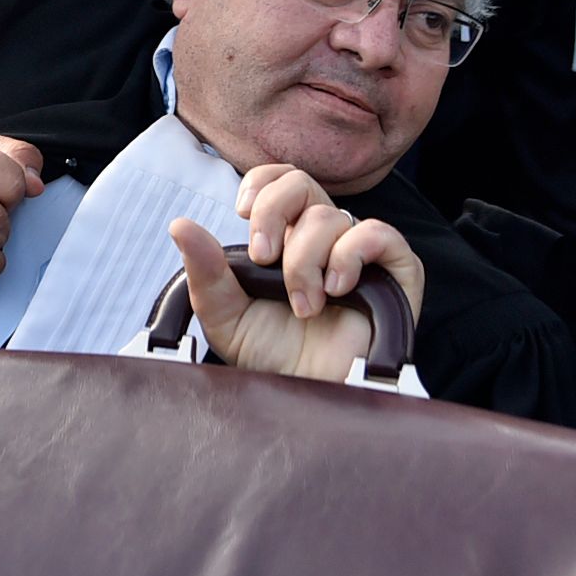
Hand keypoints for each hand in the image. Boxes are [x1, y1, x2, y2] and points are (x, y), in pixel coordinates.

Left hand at [165, 164, 424, 383]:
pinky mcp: (396, 271)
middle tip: (262, 257)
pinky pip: (378, 234)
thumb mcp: (225, 315)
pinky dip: (350, 255)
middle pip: (301, 184)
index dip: (262, 184)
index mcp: (287, 237)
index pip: (281, 180)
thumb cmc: (273, 357)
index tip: (242, 212)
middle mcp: (325, 238)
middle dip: (273, 212)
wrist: (309, 395)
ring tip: (304, 305)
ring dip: (305, 261)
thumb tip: (179, 224)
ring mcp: (361, 253)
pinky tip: (337, 289)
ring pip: (330, 217)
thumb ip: (205, 270)